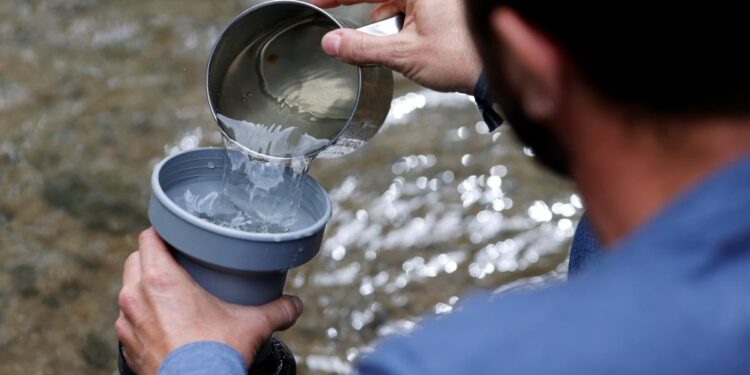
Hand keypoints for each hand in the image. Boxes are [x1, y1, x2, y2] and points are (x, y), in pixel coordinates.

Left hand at [115, 228, 302, 373]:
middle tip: (179, 263)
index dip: (162, 231)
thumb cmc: (214, 355)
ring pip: (129, 292)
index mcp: (160, 279)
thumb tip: (294, 305)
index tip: (177, 234)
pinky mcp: (127, 346)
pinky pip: (130, 322)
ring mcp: (127, 323)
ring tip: (171, 295)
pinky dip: (144, 318)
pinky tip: (164, 325)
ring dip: (145, 289)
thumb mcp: (253, 324)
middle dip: (153, 258)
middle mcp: (136, 297)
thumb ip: (277, 309)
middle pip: (136, 260)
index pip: (148, 238)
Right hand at [313, 0, 481, 93]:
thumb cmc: (460, 57)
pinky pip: (408, 12)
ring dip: (384, 25)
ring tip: (393, 48)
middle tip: (335, 19)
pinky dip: (399, 27)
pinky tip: (402, 45)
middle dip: (362, 14)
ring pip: (393, 6)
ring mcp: (433, 1)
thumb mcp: (403, 54)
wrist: (494, 71)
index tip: (316, 2)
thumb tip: (331, 43)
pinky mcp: (439, 11)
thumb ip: (362, 48)